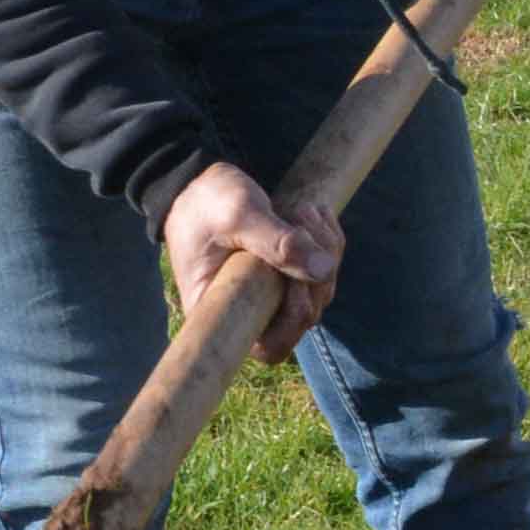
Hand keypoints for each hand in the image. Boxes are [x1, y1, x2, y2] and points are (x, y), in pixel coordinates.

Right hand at [159, 161, 343, 352]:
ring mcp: (271, 294)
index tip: (294, 280)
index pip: (270, 347)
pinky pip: (324, 270)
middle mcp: (248, 310)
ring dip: (324, 249)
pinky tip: (313, 213)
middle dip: (314, 271)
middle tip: (300, 220)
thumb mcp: (238, 214)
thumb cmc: (206, 202)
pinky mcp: (287, 275)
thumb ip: (277, 242)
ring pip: (319, 291)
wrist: (201, 182)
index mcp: (222, 310)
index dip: (294, 321)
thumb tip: (324, 270)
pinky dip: (327, 241)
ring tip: (301, 209)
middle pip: (305, 317)